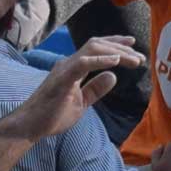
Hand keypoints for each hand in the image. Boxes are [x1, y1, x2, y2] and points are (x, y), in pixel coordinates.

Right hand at [19, 38, 145, 135]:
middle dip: (121, 48)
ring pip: (92, 49)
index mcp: (73, 68)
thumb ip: (96, 89)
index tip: (133, 46)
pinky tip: (116, 61)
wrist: (30, 126)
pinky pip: (83, 63)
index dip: (115, 44)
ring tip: (133, 60)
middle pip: (97, 45)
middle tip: (140, 57)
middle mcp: (69, 63)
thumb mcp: (81, 102)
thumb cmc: (52, 115)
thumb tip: (113, 76)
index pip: (96, 49)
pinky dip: (100, 60)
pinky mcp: (62, 79)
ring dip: (116, 52)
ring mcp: (64, 69)